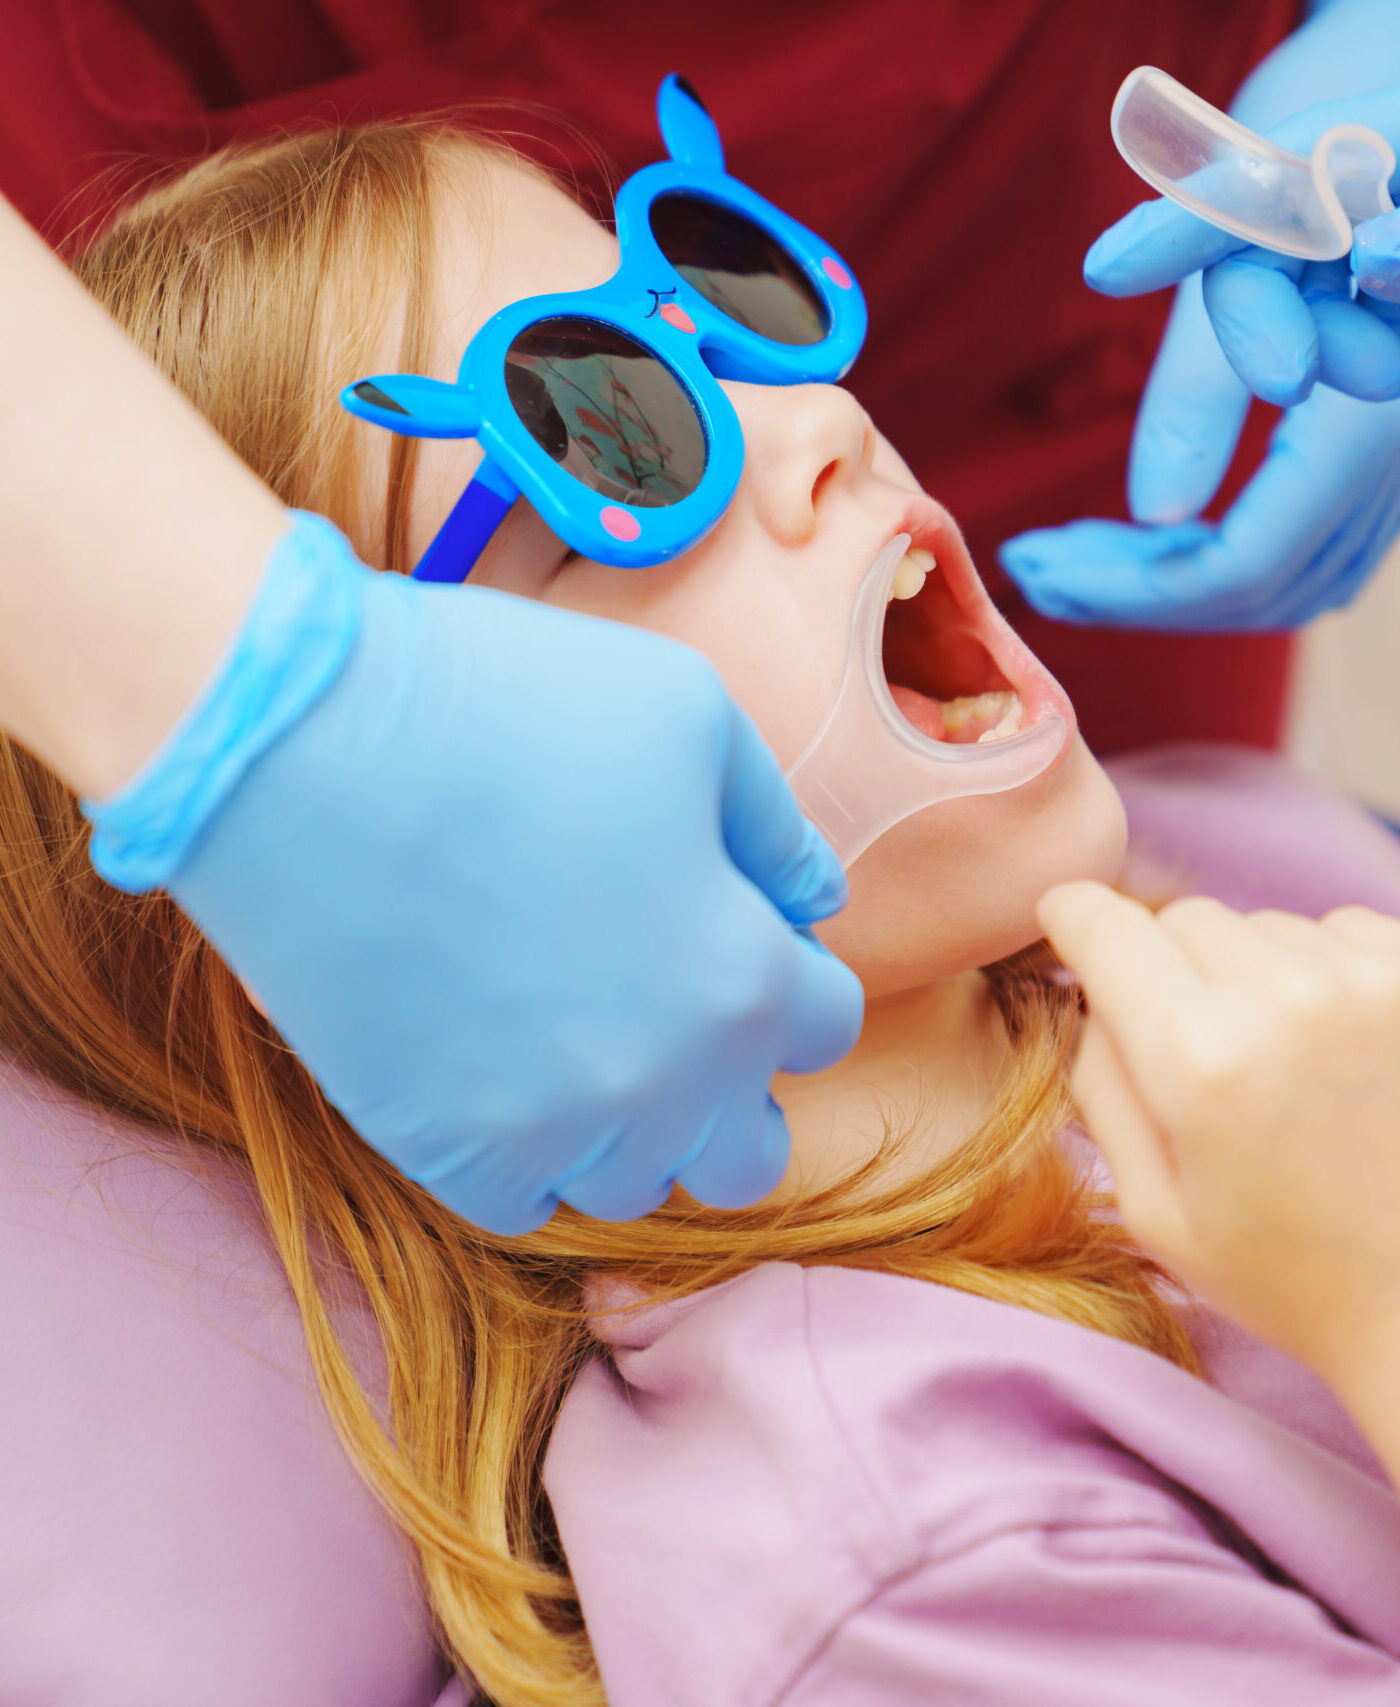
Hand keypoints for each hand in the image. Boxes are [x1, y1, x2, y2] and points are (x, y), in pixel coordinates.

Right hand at [87, 515, 863, 1234]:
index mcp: (742, 979)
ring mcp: (549, 1132)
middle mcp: (664, 1086)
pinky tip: (505, 1072)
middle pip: (748, 1152)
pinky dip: (532, 1154)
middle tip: (681, 1012)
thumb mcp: (690, 716)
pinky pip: (523, 1203)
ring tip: (581, 1034)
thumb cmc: (507, 706)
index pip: (827, 1024)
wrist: (297, 746)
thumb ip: (774, 827)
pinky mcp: (439, 1148)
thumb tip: (810, 903)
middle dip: (738, 1088)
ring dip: (634, 1125)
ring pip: (635, 1183)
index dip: (793, 972)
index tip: (738, 932)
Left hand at [1001, 0, 1399, 628]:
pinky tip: (1136, 543)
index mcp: (1374, 415)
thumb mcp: (1246, 251)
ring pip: (1287, 585)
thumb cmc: (1316, 162)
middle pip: (1264, 587)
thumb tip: (1156, 510)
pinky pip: (1302, 554)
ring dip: (1170, 589)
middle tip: (1033, 569)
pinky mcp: (1386, 471)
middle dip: (1137, 594)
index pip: (1247, 558)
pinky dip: (1212, 564)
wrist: (1394, 136)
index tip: (1035, 565)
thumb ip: (1202, 373)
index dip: (1133, 587)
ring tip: (1064, 561)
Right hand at [1037, 881, 1399, 1390]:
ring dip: (1255, 974)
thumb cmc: (1288, 1273)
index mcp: (1200, 1060)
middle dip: (1171, 970)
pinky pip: (1341, 931)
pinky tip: (1343, 1050)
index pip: (1104, 927)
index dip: (1072, 919)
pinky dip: (1326, 973)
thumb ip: (1099, 1084)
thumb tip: (1086, 994)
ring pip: (1264, 925)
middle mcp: (1286, 998)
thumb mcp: (1152, 1207)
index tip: (1067, 924)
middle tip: (1202, 1053)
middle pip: (1185, 921)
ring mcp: (1371, 980)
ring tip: (1287, 1064)